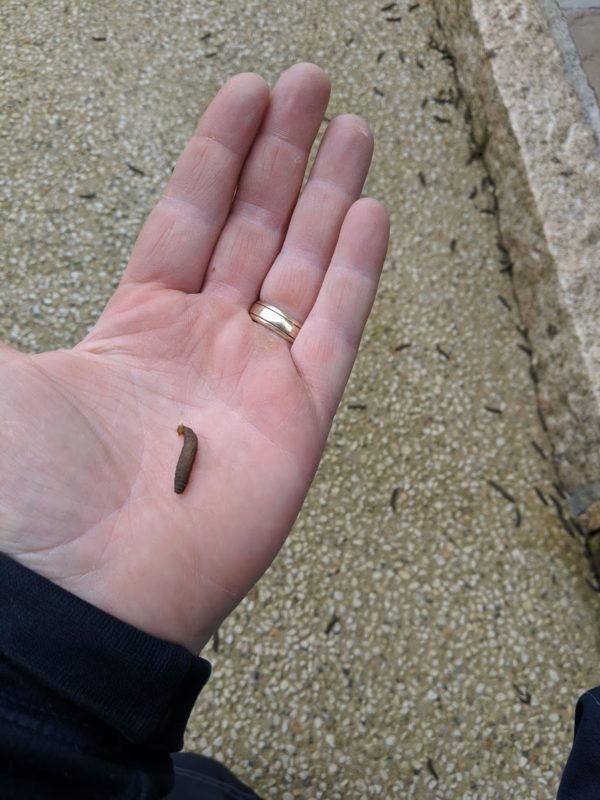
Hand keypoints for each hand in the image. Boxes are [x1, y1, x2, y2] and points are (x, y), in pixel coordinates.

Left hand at [0, 63, 388, 652]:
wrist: (89, 591)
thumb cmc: (31, 496)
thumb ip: (6, 322)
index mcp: (136, 325)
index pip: (188, 215)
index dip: (218, 152)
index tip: (246, 95)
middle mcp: (202, 345)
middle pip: (255, 227)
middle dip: (284, 153)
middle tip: (312, 87)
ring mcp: (256, 378)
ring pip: (304, 266)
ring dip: (329, 197)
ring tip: (351, 130)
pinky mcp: (301, 418)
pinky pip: (337, 330)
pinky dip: (357, 272)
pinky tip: (370, 215)